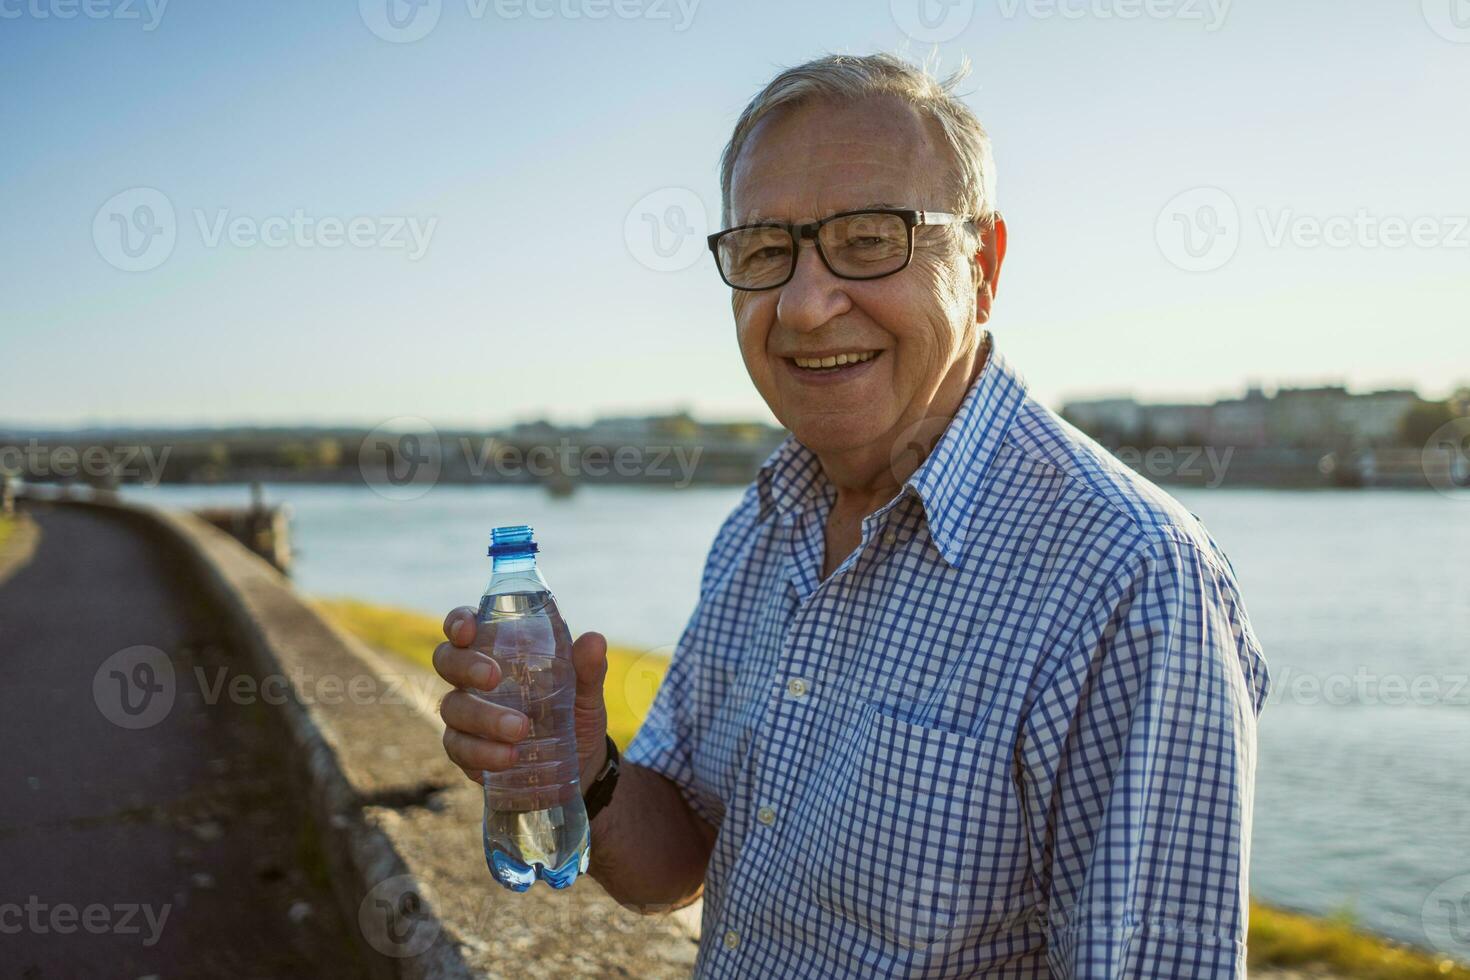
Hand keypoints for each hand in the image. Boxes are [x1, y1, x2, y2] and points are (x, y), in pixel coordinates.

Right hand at [433, 606, 610, 787]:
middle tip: (494, 677)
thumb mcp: (586, 690)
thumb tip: (594, 641)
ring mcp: (466, 715)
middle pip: (446, 661)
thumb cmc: (573, 712)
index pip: (464, 627)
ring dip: (483, 717)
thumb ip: (588, 668)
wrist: (579, 764)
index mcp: (497, 652)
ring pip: (452, 707)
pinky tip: (509, 757)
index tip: (469, 630)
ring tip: (520, 730)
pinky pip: (459, 748)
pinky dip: (483, 752)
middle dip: (465, 666)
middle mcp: (473, 680)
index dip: (458, 622)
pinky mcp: (467, 751)